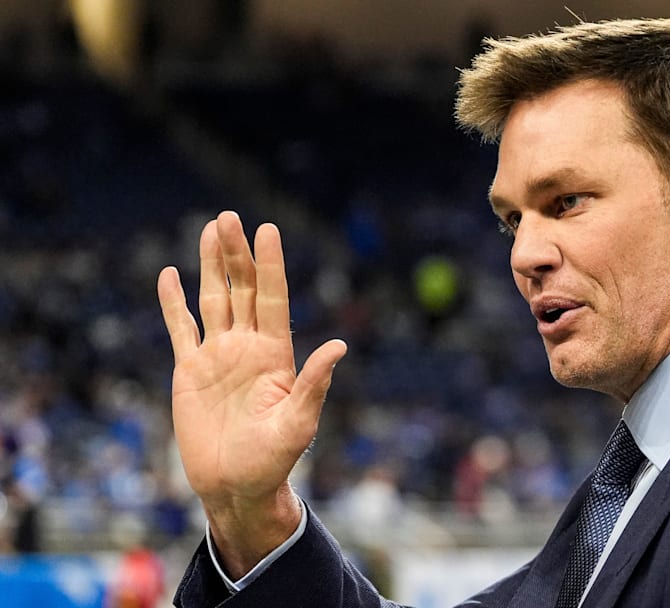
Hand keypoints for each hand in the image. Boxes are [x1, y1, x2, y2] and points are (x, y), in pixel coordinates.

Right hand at [157, 211, 346, 575]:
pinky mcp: (189, 370)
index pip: (272, 299)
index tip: (268, 230)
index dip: (270, 265)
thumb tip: (340, 345)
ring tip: (211, 228)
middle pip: (242, 289)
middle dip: (236, 254)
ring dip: (211, 265)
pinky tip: (169, 274)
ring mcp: (218, 355)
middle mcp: (248, 347)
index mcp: (276, 354)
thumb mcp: (298, 423)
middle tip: (229, 216)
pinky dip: (172, 302)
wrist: (236, 486)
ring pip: (213, 299)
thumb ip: (314, 383)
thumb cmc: (274, 460)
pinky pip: (180, 328)